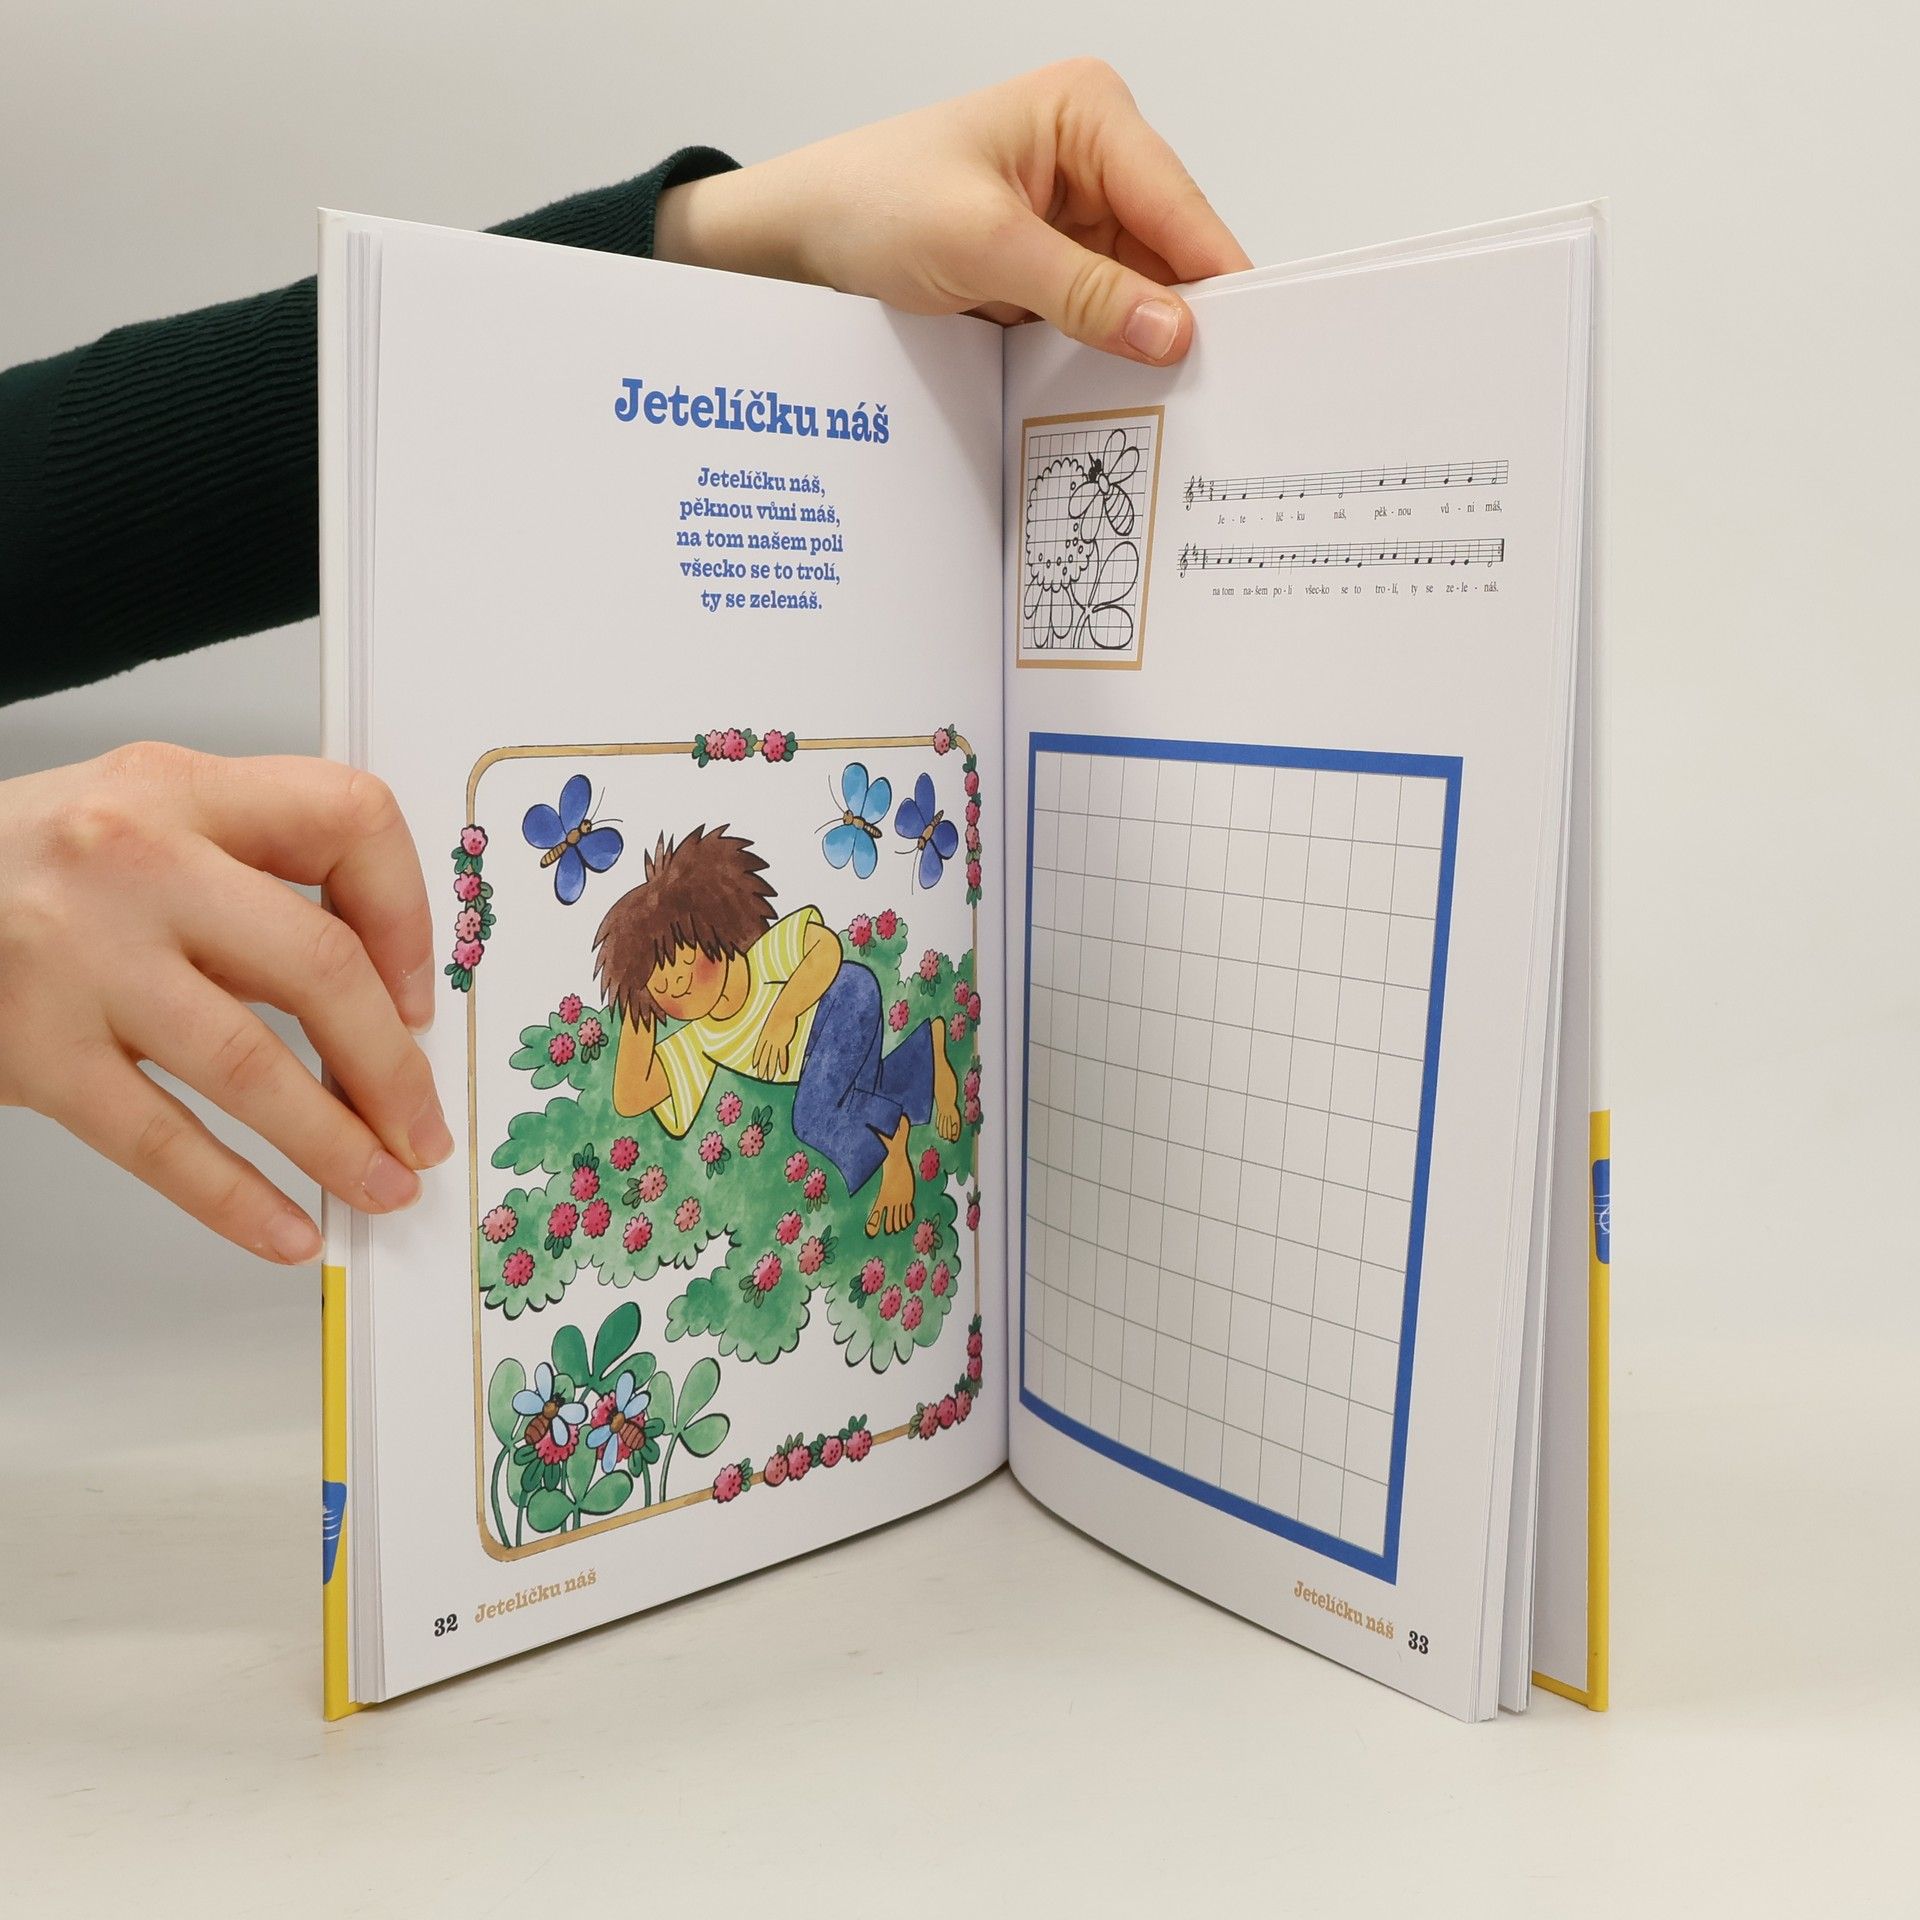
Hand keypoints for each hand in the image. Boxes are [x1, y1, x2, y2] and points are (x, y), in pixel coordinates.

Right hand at [0, 743, 446, 1263]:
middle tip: (423, 1126)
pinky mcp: (34, 1052)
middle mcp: (135, 863)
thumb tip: (377, 999)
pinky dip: (236, 1200)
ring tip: (383, 1187)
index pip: (346, 821)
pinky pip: (160, 1142)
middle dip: (393, 1066)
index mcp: (180, 790)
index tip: (418, 997)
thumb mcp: (144, 823)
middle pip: (318, 964)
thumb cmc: (25, 868)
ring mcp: (80, 959)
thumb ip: (253, 882)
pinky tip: (286, 1233)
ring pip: (252, 1066)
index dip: (407, 916)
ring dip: (337, 1144)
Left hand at [655, 59, 1250, 364]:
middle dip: (1180, 318)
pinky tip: (1116, 391)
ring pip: (1139, 292)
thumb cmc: (871, 202)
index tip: (1252, 348)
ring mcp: (1074, 214)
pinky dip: (1104, 351)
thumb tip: (1173, 331)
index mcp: (1088, 114)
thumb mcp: (982, 246)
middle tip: (1212, 396)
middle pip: (1170, 252)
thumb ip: (1084, 292)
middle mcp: (1093, 156)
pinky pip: (1099, 314)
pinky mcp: (1050, 263)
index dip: (1215, 279)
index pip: (1178, 204)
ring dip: (1140, 344)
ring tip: (1166, 404)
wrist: (799, 237)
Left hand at [752, 1010, 797, 1079]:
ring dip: (771, 1070)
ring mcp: (775, 1042)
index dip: (757, 1058)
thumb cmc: (780, 1013)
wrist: (784, 1011)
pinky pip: (782, 1056)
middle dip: (762, 1068)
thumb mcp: (774, 1020)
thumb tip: (775, 1027)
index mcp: (764, 1035)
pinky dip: (783, 1064)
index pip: (759, 1050)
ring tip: (769, 1079)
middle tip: (761, 1077)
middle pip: (764, 1057)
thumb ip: (773, 1027)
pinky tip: (783, 1072)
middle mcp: (768, 1041)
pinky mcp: (783, 1042)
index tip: (754, 1066)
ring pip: (772, 1059)